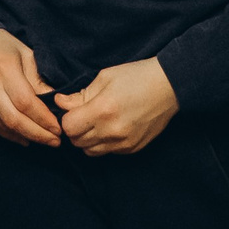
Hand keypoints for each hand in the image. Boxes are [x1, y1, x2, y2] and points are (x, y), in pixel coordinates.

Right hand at [0, 29, 62, 145]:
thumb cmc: (2, 46)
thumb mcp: (25, 54)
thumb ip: (38, 80)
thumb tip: (54, 103)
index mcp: (4, 69)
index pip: (26, 102)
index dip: (43, 119)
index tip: (58, 128)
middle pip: (14, 120)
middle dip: (38, 134)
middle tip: (55, 141)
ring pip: (3, 126)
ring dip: (26, 136)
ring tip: (44, 140)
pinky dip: (10, 134)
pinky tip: (25, 137)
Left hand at [56, 58, 179, 155]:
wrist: (169, 86)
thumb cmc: (136, 76)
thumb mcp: (104, 78)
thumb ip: (80, 95)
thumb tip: (59, 103)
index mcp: (103, 110)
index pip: (68, 127)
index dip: (67, 118)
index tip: (73, 110)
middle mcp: (112, 131)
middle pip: (77, 142)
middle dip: (75, 129)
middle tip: (83, 115)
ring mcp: (123, 143)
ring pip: (90, 151)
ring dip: (88, 139)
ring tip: (97, 122)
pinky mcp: (132, 148)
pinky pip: (108, 152)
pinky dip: (104, 142)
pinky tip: (112, 127)